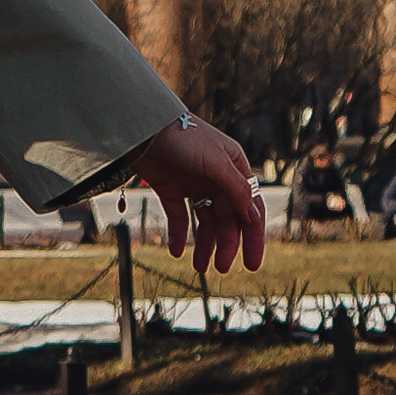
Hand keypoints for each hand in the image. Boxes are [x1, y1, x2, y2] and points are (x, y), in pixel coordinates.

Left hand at [134, 115, 264, 276]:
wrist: (142, 126)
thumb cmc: (184, 138)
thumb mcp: (215, 162)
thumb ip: (235, 189)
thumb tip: (254, 216)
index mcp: (234, 169)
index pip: (250, 209)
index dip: (253, 237)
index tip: (251, 265)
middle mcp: (217, 178)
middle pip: (227, 219)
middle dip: (226, 245)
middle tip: (219, 269)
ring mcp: (193, 184)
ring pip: (204, 222)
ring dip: (204, 244)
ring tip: (199, 266)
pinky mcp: (170, 188)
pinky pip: (179, 217)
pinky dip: (179, 234)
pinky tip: (176, 251)